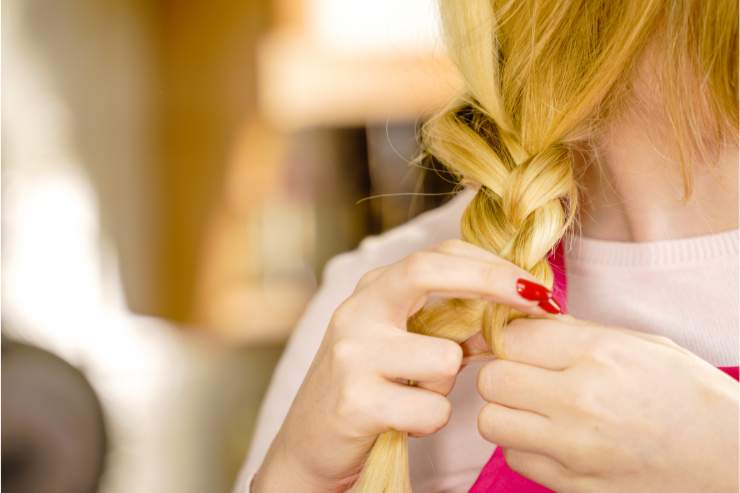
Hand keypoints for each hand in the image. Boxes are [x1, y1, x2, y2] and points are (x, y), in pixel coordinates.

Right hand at [252, 240, 555, 491]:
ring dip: (448, 384)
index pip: (435, 255)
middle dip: (492, 282)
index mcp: (372, 292)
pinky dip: (430, 419)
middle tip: (539, 303)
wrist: (309, 447)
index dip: (491, 264)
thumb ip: (445, 322)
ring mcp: (352, 354)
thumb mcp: (399, 344)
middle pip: (428, 271)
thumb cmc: (367, 390)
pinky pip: (432, 407)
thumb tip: (514, 308)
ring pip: (445, 357)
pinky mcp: (356, 400)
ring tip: (418, 395)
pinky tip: (403, 421)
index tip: (534, 285)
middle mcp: (356, 312)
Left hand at [476, 316, 738, 492]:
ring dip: (507, 411)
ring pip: (492, 422)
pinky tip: (555, 437)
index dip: (513, 337)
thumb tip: (529, 324)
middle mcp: (581, 402)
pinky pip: (516, 458)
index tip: (525, 343)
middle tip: (526, 374)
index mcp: (601, 356)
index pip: (513, 337)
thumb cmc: (694, 397)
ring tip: (538, 407)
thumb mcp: (645, 345)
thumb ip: (579, 334)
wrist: (732, 463)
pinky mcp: (572, 485)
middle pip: (492, 380)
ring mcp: (574, 450)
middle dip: (503, 372)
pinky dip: (525, 445)